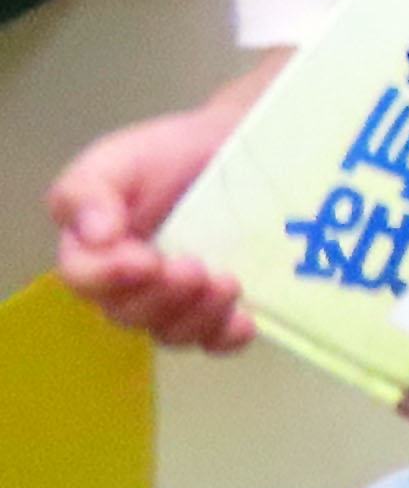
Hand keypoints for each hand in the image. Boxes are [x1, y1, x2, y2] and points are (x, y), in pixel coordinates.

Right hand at [49, 101, 257, 351]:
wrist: (235, 147)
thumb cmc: (165, 155)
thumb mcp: (114, 160)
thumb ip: (86, 190)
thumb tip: (93, 234)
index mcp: (93, 251)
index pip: (84, 279)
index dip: (109, 277)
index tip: (144, 260)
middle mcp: (127, 285)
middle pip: (129, 313)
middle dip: (161, 297)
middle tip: (192, 267)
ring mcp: (175, 300)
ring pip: (171, 331)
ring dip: (196, 316)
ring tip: (226, 282)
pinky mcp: (218, 307)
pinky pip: (215, 340)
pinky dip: (227, 336)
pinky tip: (245, 320)